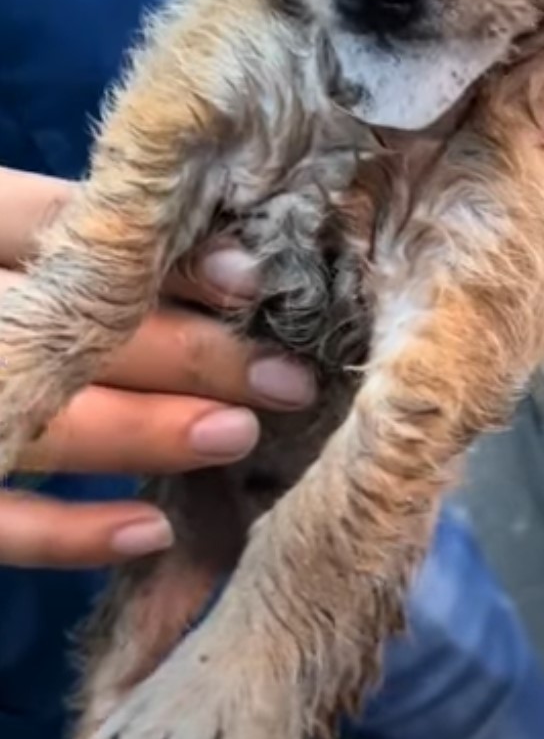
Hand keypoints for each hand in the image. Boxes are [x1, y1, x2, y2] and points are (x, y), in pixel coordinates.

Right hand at [0, 166, 314, 568]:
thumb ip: (69, 236)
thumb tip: (223, 268)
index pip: (55, 223)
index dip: (157, 253)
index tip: (253, 278)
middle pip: (68, 326)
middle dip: (187, 351)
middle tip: (287, 374)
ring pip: (42, 419)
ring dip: (147, 431)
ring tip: (242, 434)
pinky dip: (67, 534)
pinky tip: (152, 530)